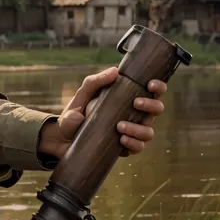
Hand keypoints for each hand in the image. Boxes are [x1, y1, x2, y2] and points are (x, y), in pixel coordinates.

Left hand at [38, 67, 166, 159]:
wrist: (62, 138)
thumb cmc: (74, 113)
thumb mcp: (82, 95)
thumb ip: (95, 82)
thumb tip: (115, 71)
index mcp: (126, 99)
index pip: (150, 91)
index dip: (158, 86)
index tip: (151, 84)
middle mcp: (133, 115)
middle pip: (157, 110)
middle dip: (151, 105)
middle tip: (136, 103)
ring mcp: (130, 132)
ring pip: (149, 131)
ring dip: (138, 128)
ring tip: (119, 126)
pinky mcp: (124, 148)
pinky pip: (138, 147)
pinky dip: (134, 143)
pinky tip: (121, 139)